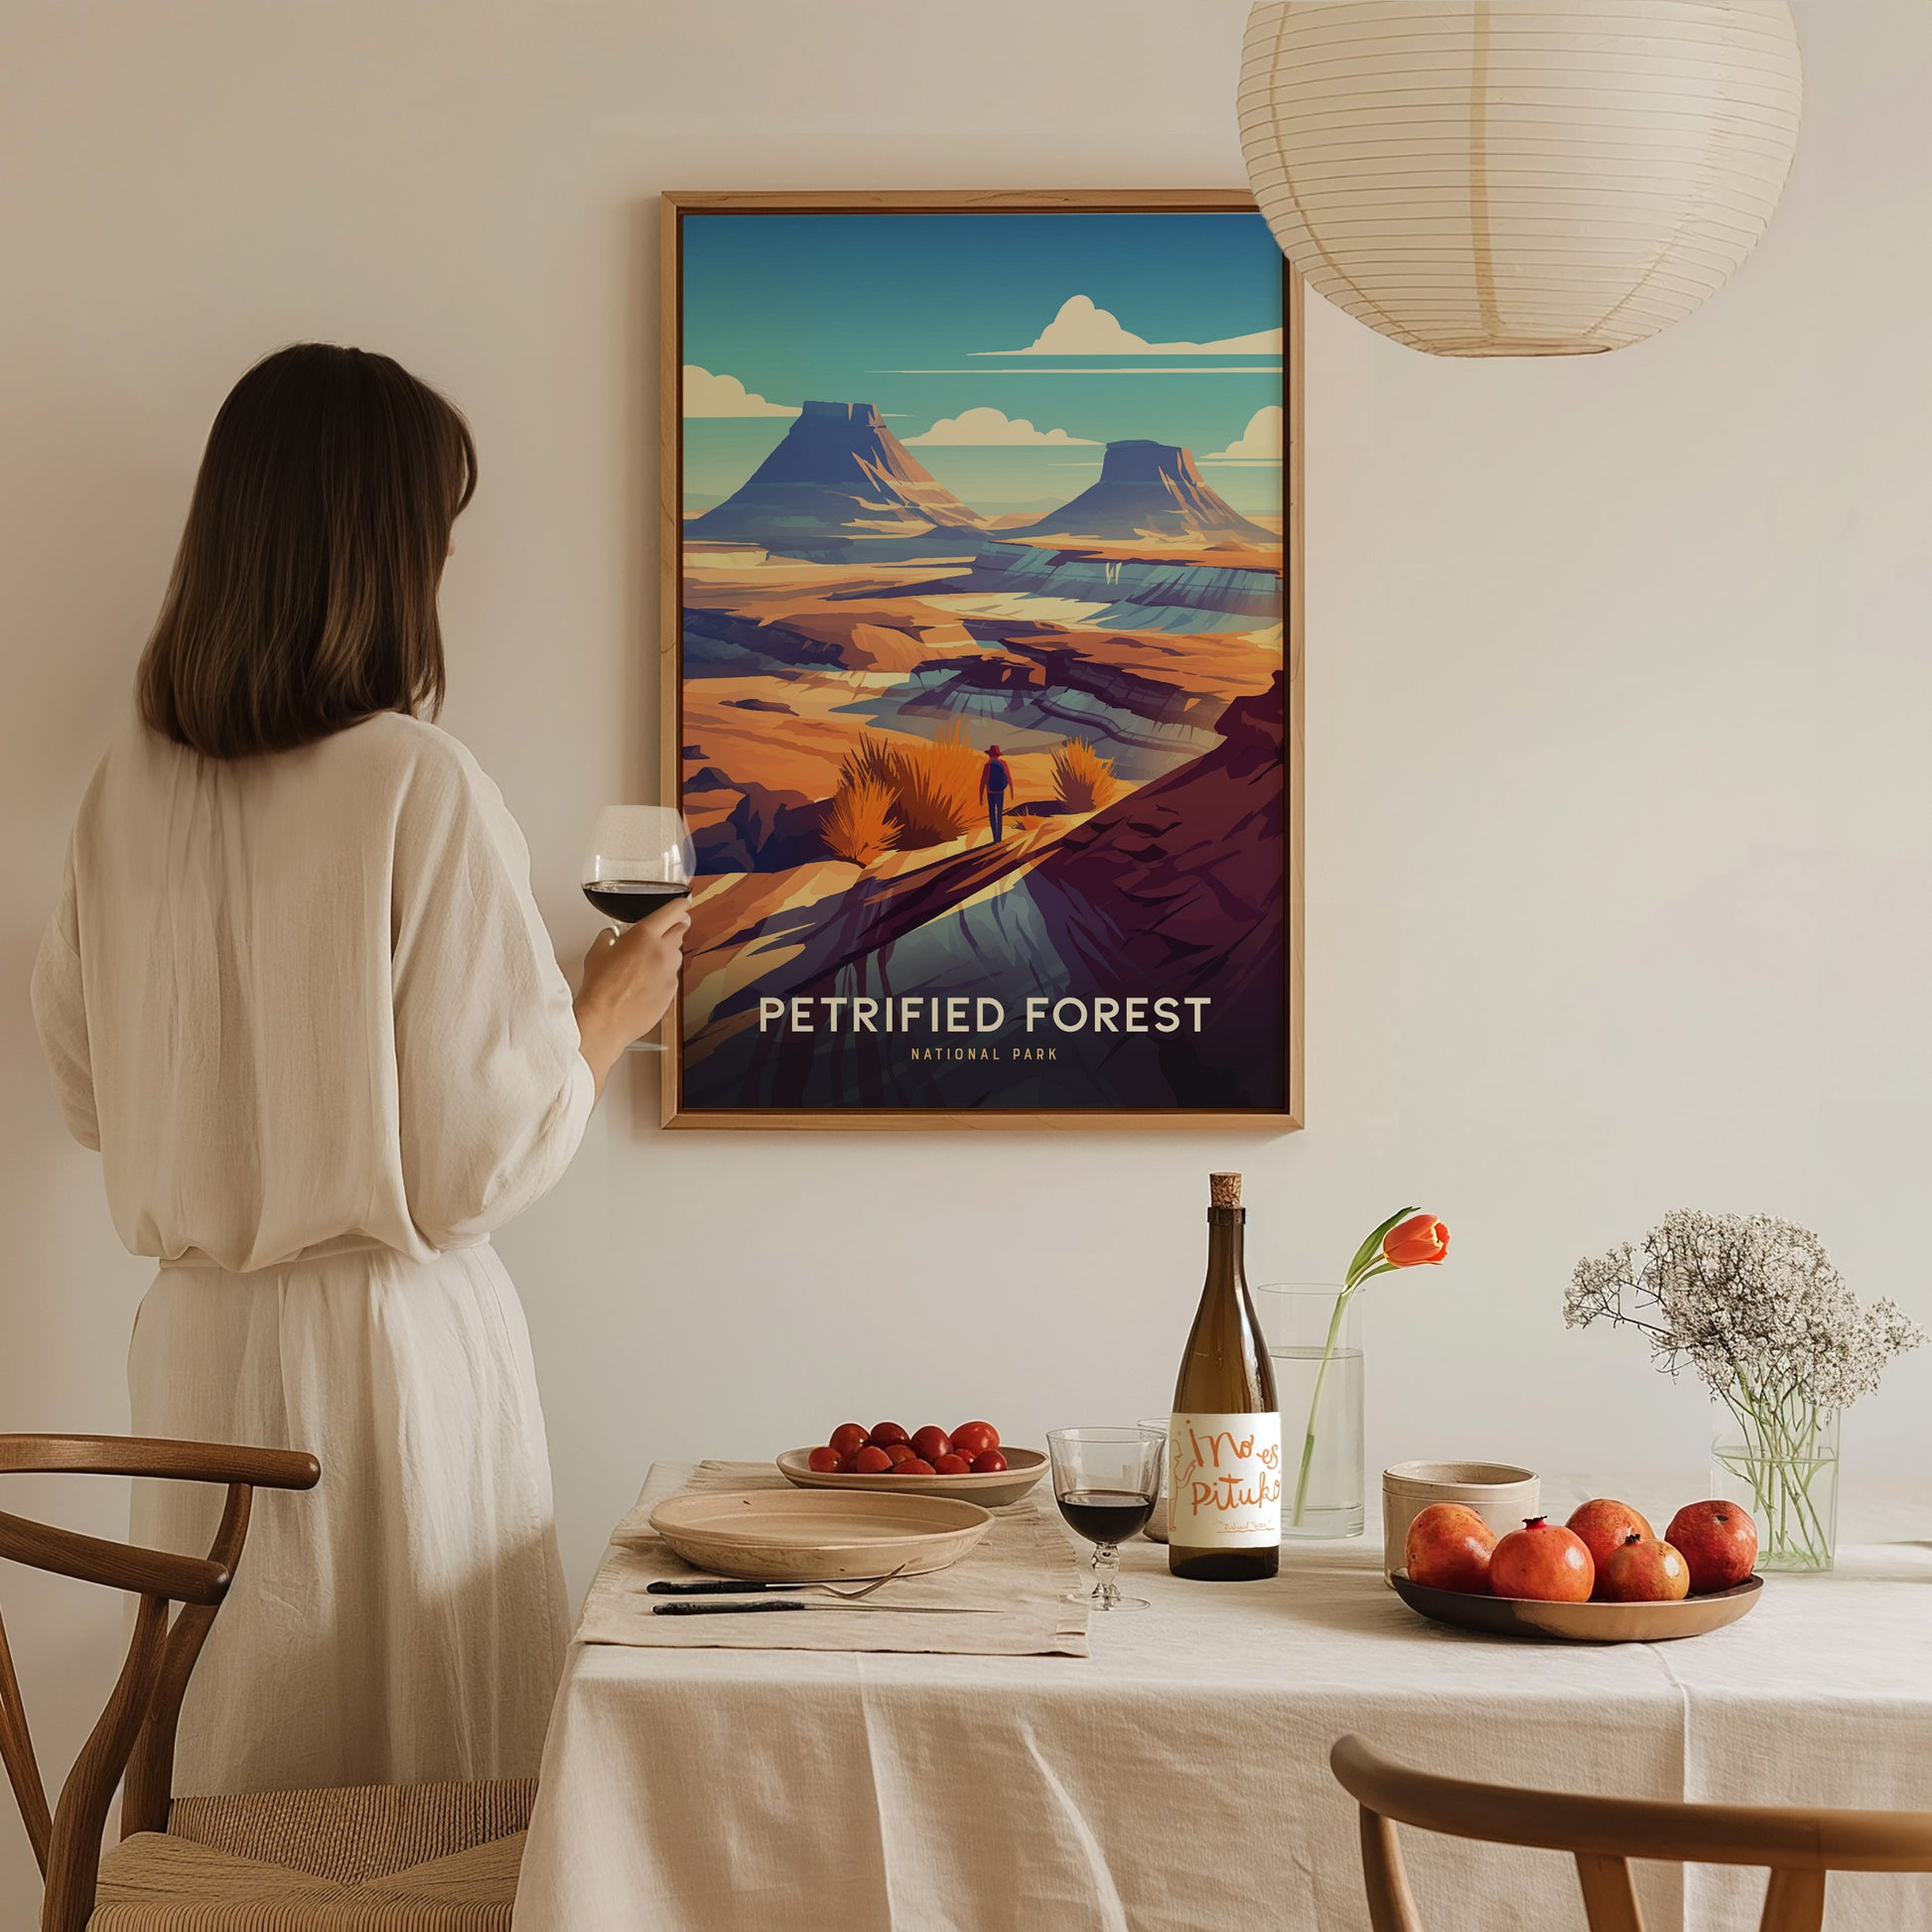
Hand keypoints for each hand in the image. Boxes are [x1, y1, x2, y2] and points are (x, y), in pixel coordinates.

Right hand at [574, 898, 690, 1094]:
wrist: (605, 1020)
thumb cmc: (600, 988)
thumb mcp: (597, 952)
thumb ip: (609, 937)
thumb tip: (612, 935)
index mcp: (645, 935)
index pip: (673, 911)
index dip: (680, 905)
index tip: (683, 904)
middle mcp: (663, 952)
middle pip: (680, 931)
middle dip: (674, 928)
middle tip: (664, 931)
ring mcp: (670, 973)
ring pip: (676, 956)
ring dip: (667, 954)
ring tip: (646, 964)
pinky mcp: (672, 992)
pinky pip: (672, 977)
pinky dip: (663, 976)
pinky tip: (645, 984)